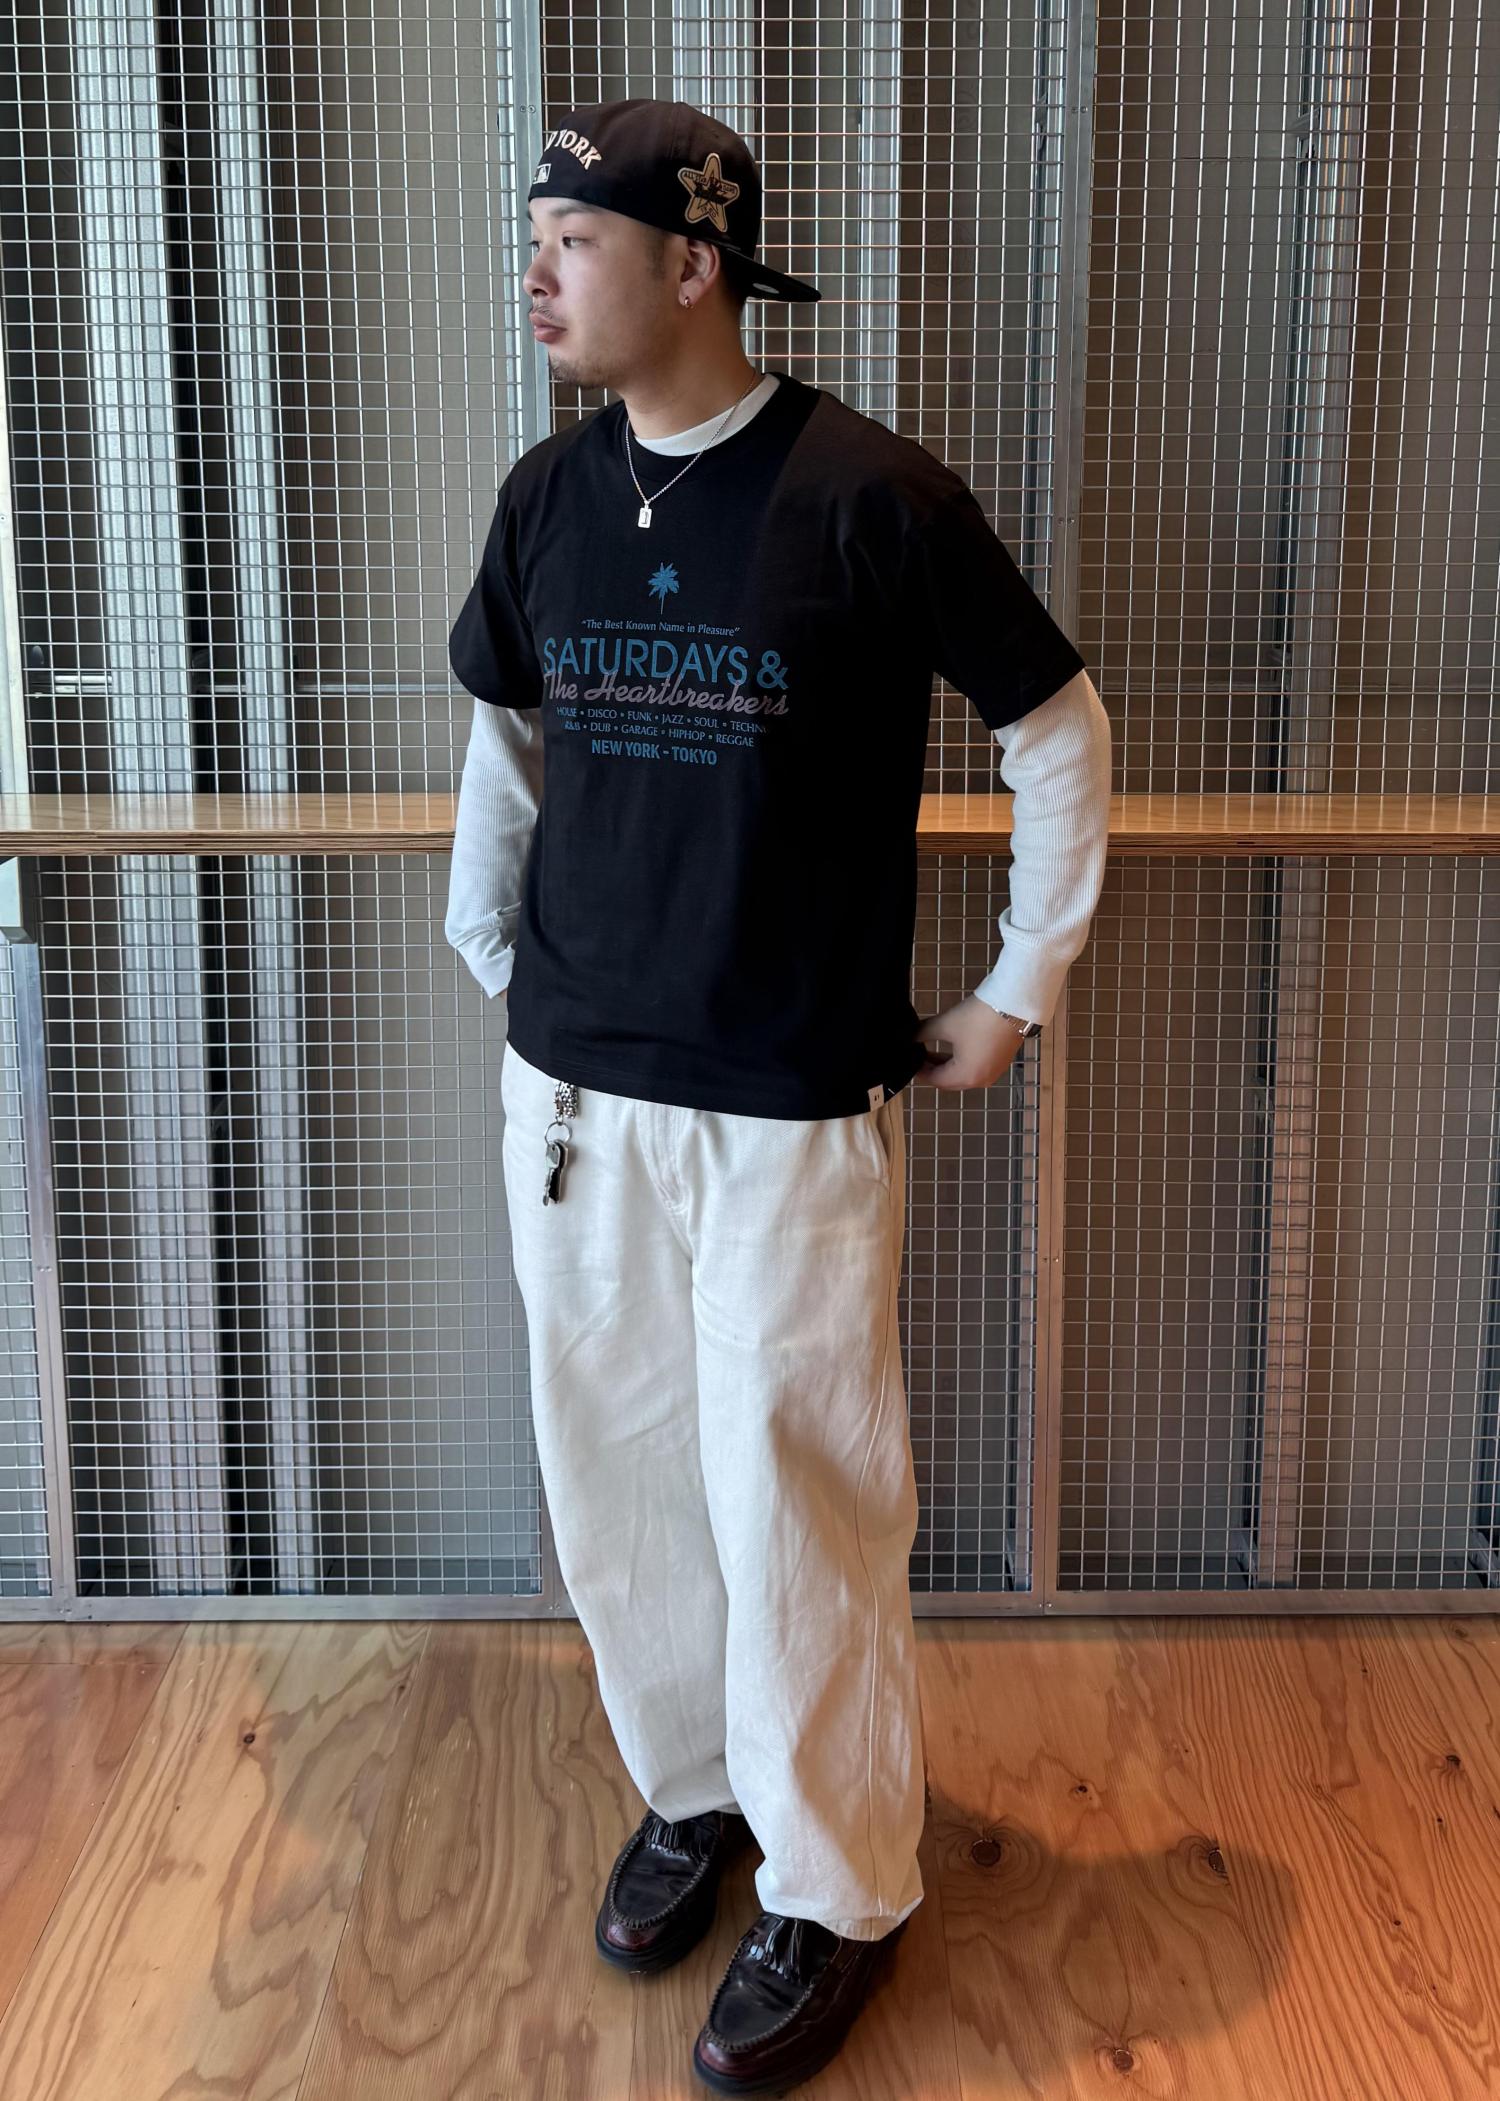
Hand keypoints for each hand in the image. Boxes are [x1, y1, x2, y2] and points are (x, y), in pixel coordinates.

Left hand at [912, 994, 1031, 1091]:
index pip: (935, 1080)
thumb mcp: (945, 1024)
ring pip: (963, 1075)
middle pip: (949, 1081)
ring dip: (947, 1066)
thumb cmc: (979, 1017)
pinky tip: (954, 1048)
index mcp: (966, 1076)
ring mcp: (993, 1072)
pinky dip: (963, 1062)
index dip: (920, 1071)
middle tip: (919, 1055)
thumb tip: (911, 1037)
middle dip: (933, 1069)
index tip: (910, 1061)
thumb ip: (923, 1034)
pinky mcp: (1001, 1062)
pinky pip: (976, 1068)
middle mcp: (981, 1080)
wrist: (1014, 1004)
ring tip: (932, 1050)